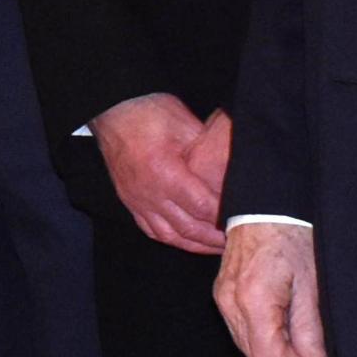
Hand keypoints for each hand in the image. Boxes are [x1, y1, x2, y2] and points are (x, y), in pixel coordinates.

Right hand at [93, 96, 230, 253]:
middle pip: (188, 228)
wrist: (112, 110)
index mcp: (166, 173)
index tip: (243, 220)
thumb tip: (231, 173)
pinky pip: (152, 230)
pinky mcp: (129, 201)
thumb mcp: (186, 124)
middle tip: (237, 240)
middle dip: (214, 239)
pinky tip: (187, 240)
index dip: (224, 217)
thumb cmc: (148, 112)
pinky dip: (172, 239)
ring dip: (195, 244)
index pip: (202, 206)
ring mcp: (136, 200)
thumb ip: (208, 153)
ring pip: (169, 235)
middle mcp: (150, 193)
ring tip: (215, 246)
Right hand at [215, 219, 325, 356]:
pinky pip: (237, 325)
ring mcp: (222, 297)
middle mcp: (230, 301)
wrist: (266, 209)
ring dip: (267, 337)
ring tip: (286, 309)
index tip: (306, 339)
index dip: (291, 356)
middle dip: (279, 348)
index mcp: (254, 299)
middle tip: (298, 323)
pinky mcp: (220, 292)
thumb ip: (310, 326)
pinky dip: (256, 324)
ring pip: (244, 342)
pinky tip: (272, 304)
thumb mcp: (311, 284)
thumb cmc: (291, 238)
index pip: (267, 356)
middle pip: (253, 354)